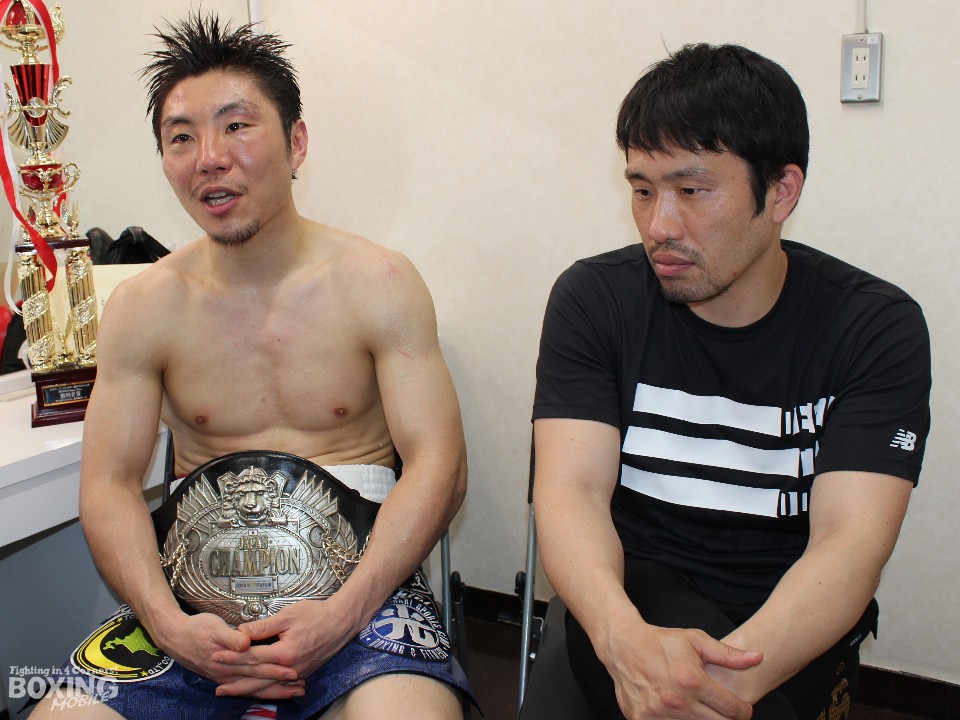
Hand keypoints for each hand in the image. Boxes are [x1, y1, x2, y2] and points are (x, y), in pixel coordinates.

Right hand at [157, 611, 304, 699]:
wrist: (175, 636)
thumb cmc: (196, 629)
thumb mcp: (214, 627)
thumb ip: (231, 637)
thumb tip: (245, 642)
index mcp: (228, 662)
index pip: (258, 667)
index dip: (276, 669)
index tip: (293, 671)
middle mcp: (228, 674)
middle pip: (259, 682)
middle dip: (280, 686)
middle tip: (301, 687)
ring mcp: (226, 678)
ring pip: (254, 688)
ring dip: (274, 691)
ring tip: (294, 692)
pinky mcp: (225, 676)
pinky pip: (246, 687)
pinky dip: (261, 690)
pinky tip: (271, 691)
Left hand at [213, 599, 357, 696]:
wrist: (342, 620)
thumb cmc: (317, 614)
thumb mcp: (287, 615)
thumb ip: (262, 626)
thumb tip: (240, 632)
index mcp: (284, 653)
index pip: (252, 657)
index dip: (232, 658)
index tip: (216, 657)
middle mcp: (291, 668)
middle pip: (257, 678)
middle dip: (236, 682)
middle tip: (217, 686)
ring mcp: (299, 672)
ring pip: (268, 685)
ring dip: (248, 690)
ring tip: (232, 692)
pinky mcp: (304, 672)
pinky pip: (280, 685)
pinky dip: (266, 688)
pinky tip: (257, 690)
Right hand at [602, 624, 761, 719]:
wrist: (624, 646)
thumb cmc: (662, 642)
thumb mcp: (697, 641)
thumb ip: (729, 655)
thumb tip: (758, 657)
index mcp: (693, 681)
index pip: (732, 710)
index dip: (744, 711)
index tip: (742, 708)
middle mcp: (677, 701)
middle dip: (727, 719)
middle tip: (725, 710)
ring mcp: (658, 714)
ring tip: (701, 707)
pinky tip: (681, 712)